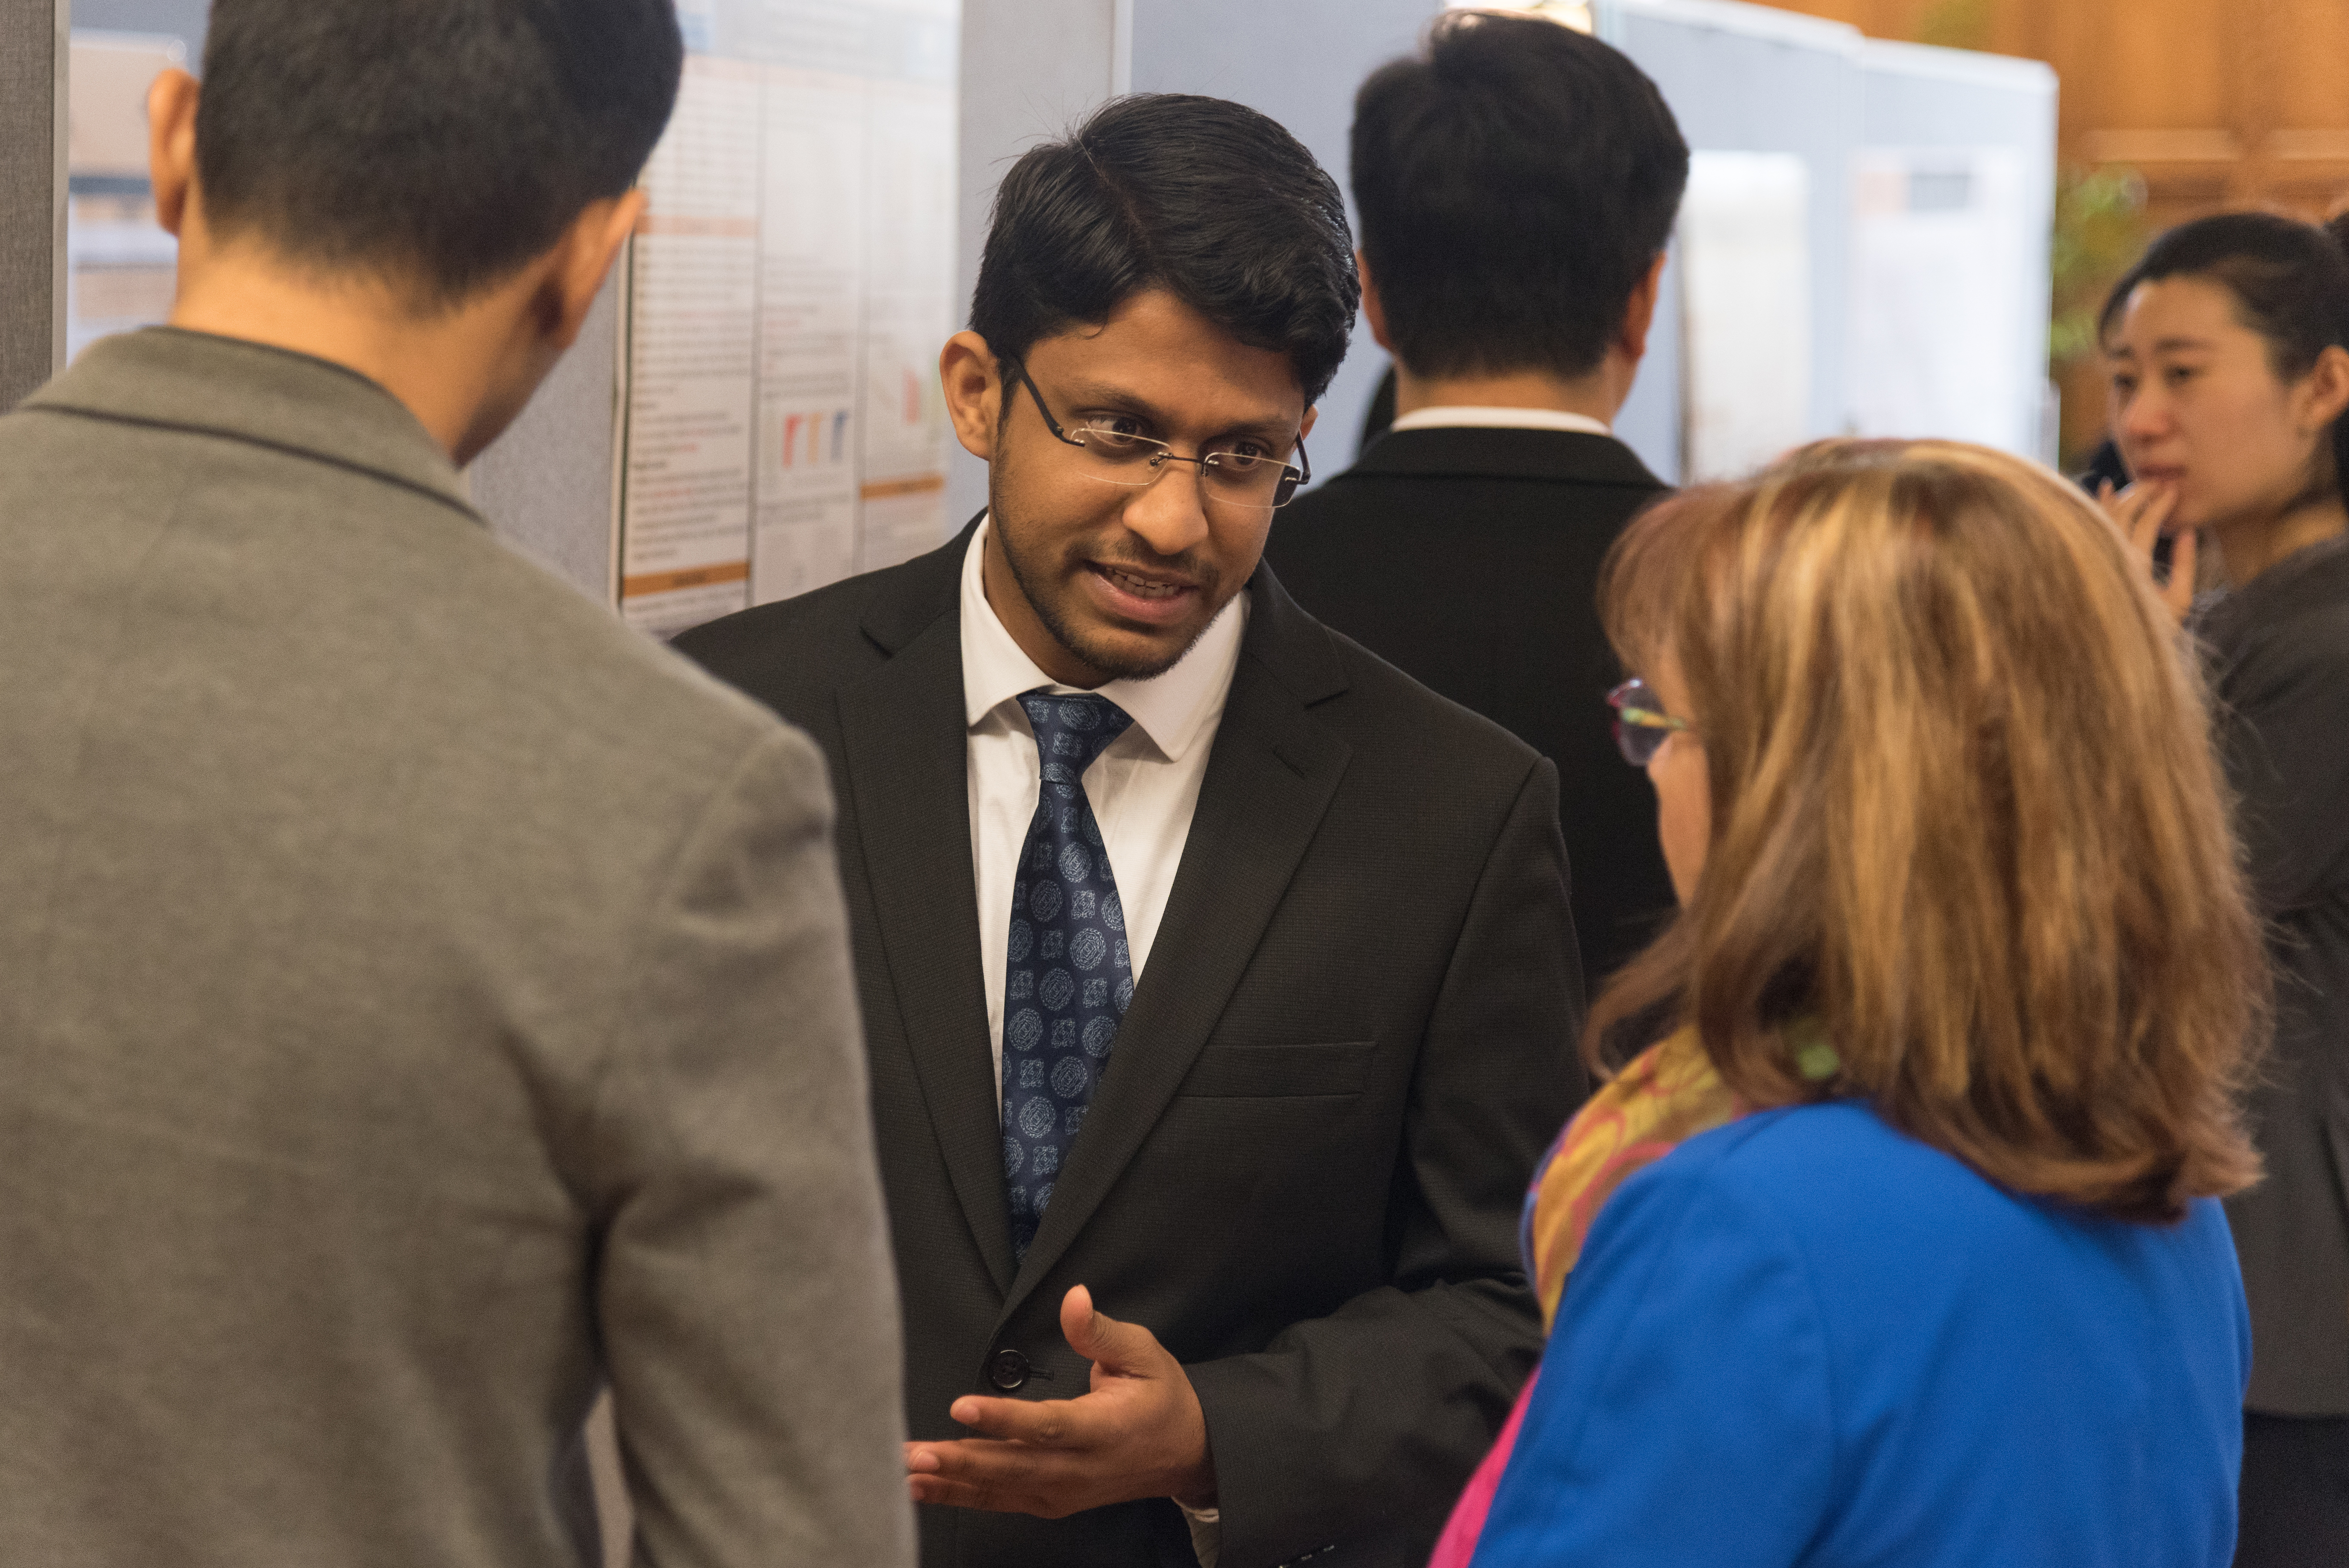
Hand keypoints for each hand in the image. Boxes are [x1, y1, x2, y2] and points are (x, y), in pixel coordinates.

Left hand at [904, 1285, 1216, 1517]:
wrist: (1186, 1452)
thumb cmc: (1160, 1396)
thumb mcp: (1143, 1353)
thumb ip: (1100, 1331)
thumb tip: (1072, 1298)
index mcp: (1104, 1430)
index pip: (1048, 1426)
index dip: (1004, 1420)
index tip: (962, 1407)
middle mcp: (1080, 1469)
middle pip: (1013, 1467)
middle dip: (960, 1460)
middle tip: (913, 1453)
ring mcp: (1064, 1492)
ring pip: (1001, 1490)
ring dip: (951, 1482)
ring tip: (904, 1473)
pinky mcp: (1051, 1501)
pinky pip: (1001, 1501)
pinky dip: (961, 1497)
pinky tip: (925, 1489)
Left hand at [2097, 477, 2196, 624]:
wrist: (2117, 649)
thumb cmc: (2154, 629)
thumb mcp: (2179, 601)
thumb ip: (2185, 565)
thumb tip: (2187, 529)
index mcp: (2133, 568)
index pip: (2146, 524)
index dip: (2160, 504)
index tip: (2175, 489)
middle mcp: (2108, 559)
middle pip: (2123, 514)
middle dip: (2141, 493)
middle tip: (2159, 480)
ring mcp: (2093, 558)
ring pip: (2104, 517)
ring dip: (2122, 496)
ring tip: (2141, 482)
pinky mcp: (2087, 560)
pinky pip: (2089, 526)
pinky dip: (2097, 506)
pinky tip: (2104, 487)